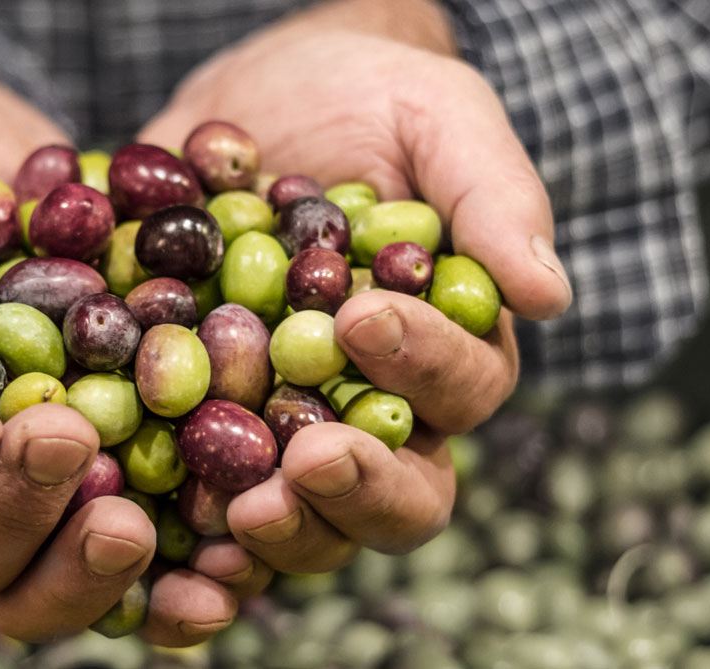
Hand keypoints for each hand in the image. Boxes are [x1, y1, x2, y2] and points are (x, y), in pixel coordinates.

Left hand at [140, 0, 572, 572]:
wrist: (253, 102)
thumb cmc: (367, 101)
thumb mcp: (436, 118)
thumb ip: (493, 197)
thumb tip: (548, 294)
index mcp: (448, 352)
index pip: (460, 391)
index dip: (421, 366)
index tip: (361, 321)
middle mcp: (376, 414)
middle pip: (400, 495)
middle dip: (356, 489)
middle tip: (304, 462)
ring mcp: (286, 436)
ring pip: (307, 525)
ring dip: (279, 532)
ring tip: (234, 508)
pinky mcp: (200, 436)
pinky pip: (201, 514)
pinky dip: (186, 545)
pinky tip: (161, 550)